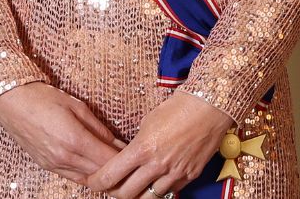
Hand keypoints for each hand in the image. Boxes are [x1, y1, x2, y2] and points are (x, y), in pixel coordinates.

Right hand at [0, 83, 124, 186]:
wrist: (9, 100)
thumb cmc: (42, 97)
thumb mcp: (77, 106)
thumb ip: (100, 129)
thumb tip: (119, 144)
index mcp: (74, 140)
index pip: (111, 162)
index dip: (127, 160)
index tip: (138, 154)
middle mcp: (65, 157)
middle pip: (102, 175)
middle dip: (119, 171)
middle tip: (131, 163)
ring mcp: (54, 164)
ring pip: (89, 181)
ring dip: (104, 175)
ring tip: (115, 166)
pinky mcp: (47, 166)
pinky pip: (75, 178)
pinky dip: (88, 175)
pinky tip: (95, 165)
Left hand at [84, 91, 232, 197]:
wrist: (206, 110)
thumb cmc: (174, 110)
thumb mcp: (145, 125)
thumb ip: (135, 146)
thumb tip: (126, 160)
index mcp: (141, 150)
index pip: (111, 175)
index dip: (98, 182)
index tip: (92, 182)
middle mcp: (157, 165)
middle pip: (127, 193)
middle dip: (114, 193)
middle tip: (110, 187)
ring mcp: (175, 173)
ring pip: (149, 198)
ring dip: (138, 195)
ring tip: (131, 189)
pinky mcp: (189, 176)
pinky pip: (170, 191)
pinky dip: (158, 190)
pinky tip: (153, 184)